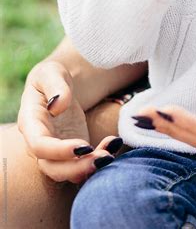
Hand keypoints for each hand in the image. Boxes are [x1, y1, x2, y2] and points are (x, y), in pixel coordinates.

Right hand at [17, 60, 121, 183]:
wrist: (60, 85)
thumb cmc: (52, 76)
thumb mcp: (51, 72)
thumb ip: (55, 86)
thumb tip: (57, 105)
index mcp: (31, 123)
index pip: (39, 146)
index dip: (59, 151)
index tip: (83, 145)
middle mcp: (40, 143)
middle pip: (53, 168)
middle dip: (77, 168)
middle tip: (104, 158)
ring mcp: (56, 152)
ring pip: (69, 172)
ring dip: (90, 168)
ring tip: (111, 154)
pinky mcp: (73, 153)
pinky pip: (83, 165)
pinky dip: (98, 160)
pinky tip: (114, 145)